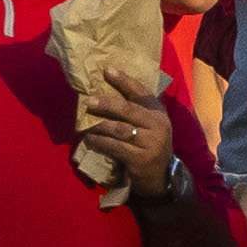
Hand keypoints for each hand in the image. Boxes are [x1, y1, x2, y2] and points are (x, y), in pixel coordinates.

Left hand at [69, 60, 176, 203]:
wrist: (160, 176)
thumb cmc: (149, 145)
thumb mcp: (150, 125)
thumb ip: (136, 111)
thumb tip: (105, 94)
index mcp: (158, 112)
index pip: (141, 92)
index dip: (124, 80)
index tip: (107, 70)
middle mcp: (158, 124)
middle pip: (128, 109)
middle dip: (106, 104)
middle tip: (89, 101)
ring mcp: (150, 142)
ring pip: (119, 129)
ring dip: (99, 125)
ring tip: (85, 124)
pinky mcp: (140, 158)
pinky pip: (115, 147)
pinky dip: (100, 142)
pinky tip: (90, 139)